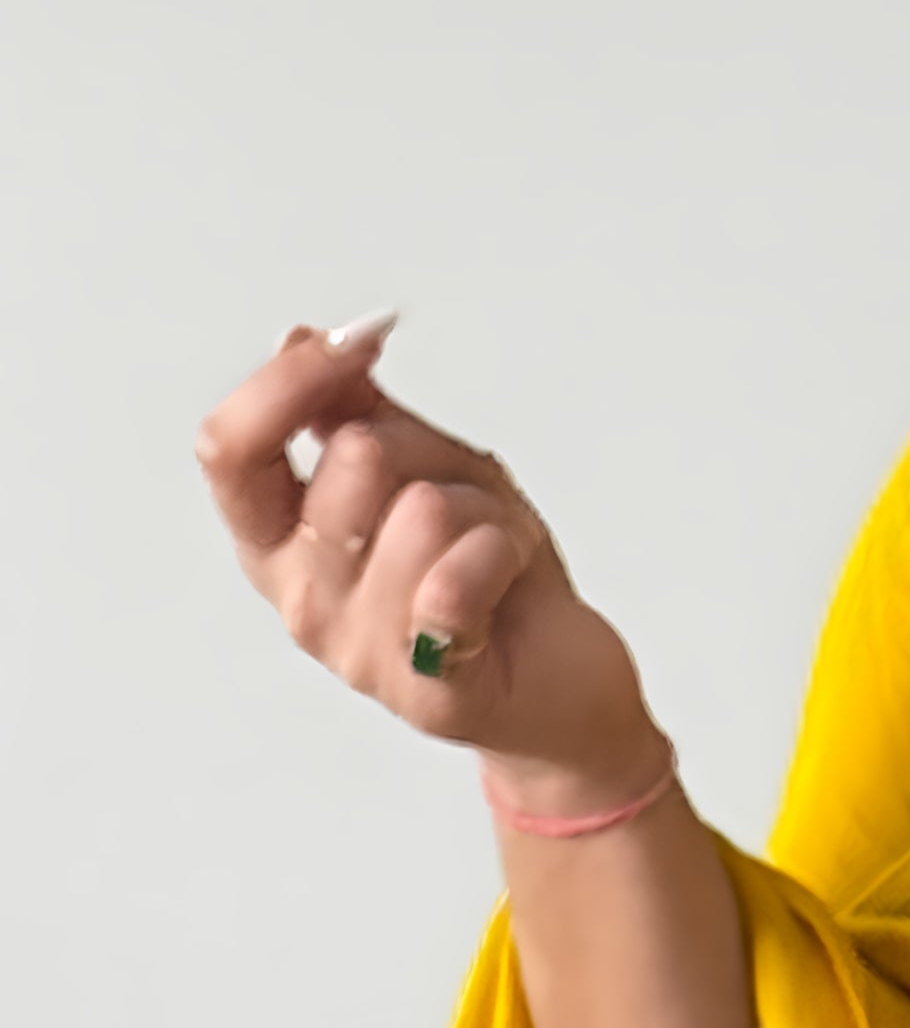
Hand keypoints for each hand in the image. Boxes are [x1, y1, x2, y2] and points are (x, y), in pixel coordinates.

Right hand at [197, 317, 661, 805]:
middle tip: (469, 499)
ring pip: (423, 511)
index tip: (351, 346)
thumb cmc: (488, 579)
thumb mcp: (423, 470)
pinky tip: (508, 581)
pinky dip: (502, 555)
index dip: (286, 383)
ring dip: (486, 512)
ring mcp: (360, 651)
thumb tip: (303, 340)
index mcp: (280, 545)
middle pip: (351, 463)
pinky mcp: (430, 686)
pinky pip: (457, 581)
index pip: (230, 450)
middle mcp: (303, 601)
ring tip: (496, 550)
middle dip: (432, 454)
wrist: (561, 687)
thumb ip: (355, 412)